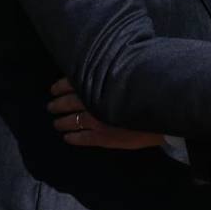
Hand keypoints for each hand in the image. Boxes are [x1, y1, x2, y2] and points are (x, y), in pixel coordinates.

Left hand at [48, 78, 164, 149]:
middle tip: (50, 106)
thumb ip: (109, 74)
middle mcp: (92, 101)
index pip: (72, 83)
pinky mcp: (103, 138)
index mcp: (97, 84)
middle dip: (57, 104)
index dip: (60, 86)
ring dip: (62, 122)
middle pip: (68, 103)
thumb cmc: (145, 89)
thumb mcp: (125, 75)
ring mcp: (96, 121)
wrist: (160, 111)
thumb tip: (97, 70)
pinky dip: (72, 138)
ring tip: (56, 123)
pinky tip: (67, 137)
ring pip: (72, 121)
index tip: (54, 89)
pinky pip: (82, 139)